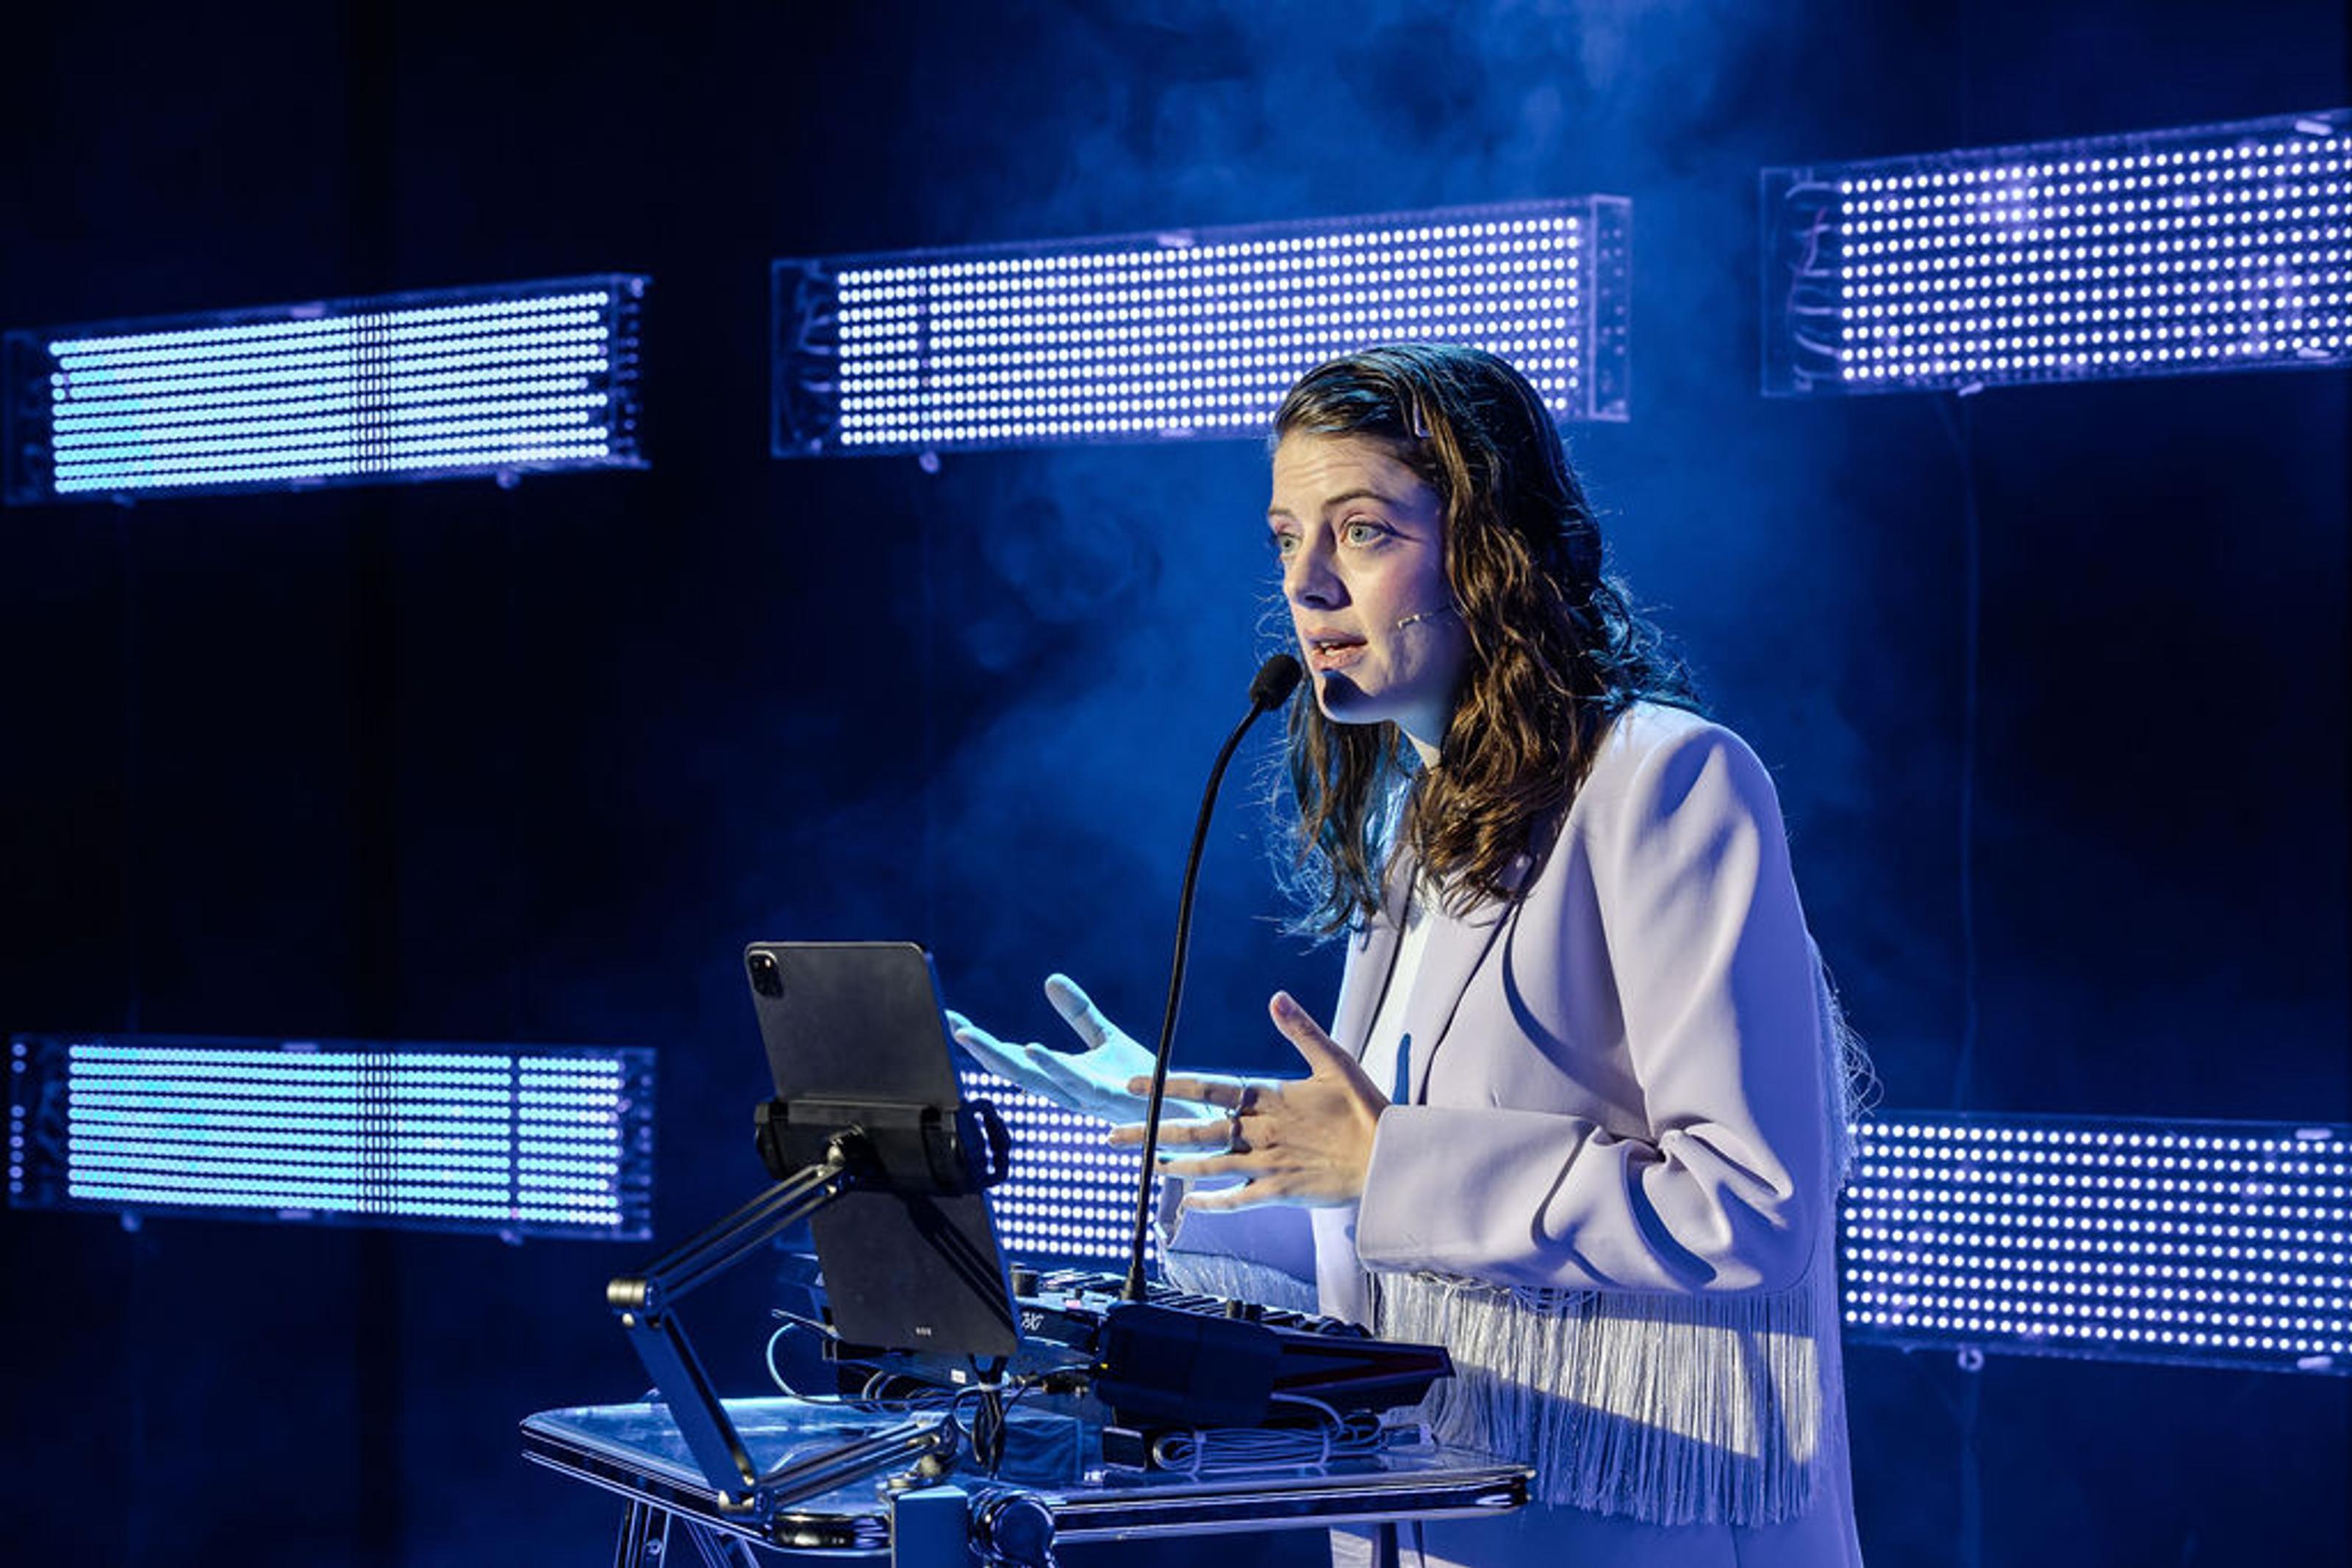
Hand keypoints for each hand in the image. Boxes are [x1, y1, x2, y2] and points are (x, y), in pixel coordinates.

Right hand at [948, 974, 1219, 1126]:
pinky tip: (1032, 1048)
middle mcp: (1067, 1091)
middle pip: (1016, 1072)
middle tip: (953, 1029)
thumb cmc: (1144, 1081)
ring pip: (1036, 1080)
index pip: (1014, 1057)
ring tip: (975, 1038)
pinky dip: (1051, 1067)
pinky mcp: (1110, 1098)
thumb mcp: (1107, 1038)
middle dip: (982, 1052)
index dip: (983, 1042)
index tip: (952, 1020)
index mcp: (1061, 1076)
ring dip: (1004, 1060)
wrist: (1183, 1110)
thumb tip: (1050, 979)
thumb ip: (1079, 1013)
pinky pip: (1074, 1083)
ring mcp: (1086, 1098)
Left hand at [1108, 991, 1386, 1209]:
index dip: (1167, 1087)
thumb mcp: (1335, 1061)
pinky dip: (1212, 1202)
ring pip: (1208, 1166)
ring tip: (1140, 1165)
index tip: (1134, 1085)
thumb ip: (1301, 1030)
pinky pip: (1237, 1200)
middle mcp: (1260, 1131)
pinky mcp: (1280, 1193)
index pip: (1207, 1088)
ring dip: (1172, 1166)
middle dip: (1150, 1133)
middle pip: (1195, 1131)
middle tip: (1111, 1136)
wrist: (1390, 1158)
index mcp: (1268, 1097)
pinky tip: (1189, 1205)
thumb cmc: (1365, 1108)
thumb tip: (1276, 996)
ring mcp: (1267, 1165)